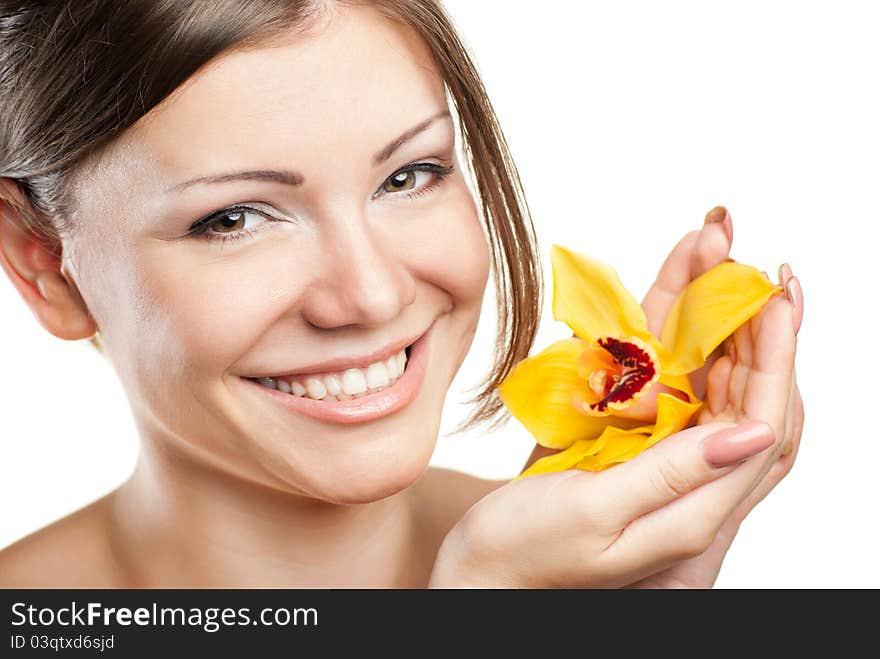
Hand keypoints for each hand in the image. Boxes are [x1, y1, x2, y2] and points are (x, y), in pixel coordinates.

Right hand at [486, 206, 803, 588]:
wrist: (481, 566)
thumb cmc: (527, 554)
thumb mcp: (598, 517)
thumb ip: (673, 476)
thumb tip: (750, 430)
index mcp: (695, 509)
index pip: (758, 424)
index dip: (772, 359)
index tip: (770, 299)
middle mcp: (686, 476)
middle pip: (738, 390)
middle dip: (749, 322)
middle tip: (748, 262)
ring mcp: (656, 450)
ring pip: (699, 371)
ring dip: (707, 311)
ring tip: (711, 249)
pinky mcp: (625, 432)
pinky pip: (654, 369)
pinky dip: (662, 325)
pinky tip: (668, 283)